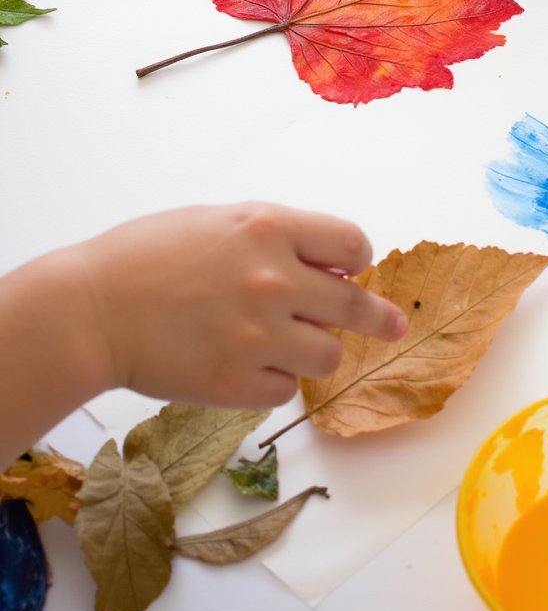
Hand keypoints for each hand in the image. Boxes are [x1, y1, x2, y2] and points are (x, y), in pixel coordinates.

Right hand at [75, 202, 406, 408]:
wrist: (92, 309)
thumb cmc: (147, 256)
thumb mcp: (220, 221)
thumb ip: (276, 237)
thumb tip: (331, 262)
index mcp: (269, 228)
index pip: (352, 242)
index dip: (357, 257)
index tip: (353, 267)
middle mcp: (275, 280)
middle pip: (355, 305)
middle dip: (379, 317)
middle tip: (392, 325)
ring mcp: (259, 336)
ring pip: (328, 355)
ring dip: (315, 350)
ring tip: (283, 342)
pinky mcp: (239, 384)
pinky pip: (286, 390)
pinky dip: (273, 380)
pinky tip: (242, 363)